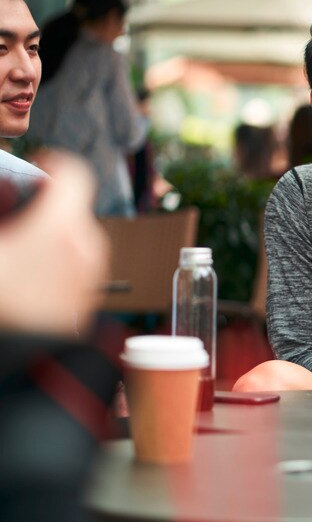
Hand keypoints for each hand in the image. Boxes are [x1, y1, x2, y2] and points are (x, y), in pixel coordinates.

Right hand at [0, 152, 108, 333]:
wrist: (20, 359)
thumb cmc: (3, 302)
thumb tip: (4, 195)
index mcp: (60, 226)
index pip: (73, 172)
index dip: (53, 163)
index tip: (38, 167)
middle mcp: (86, 245)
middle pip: (73, 207)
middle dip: (45, 207)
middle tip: (15, 219)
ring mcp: (92, 272)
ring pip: (77, 236)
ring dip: (51, 235)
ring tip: (18, 255)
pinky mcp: (90, 295)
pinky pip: (78, 263)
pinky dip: (58, 260)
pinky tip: (28, 278)